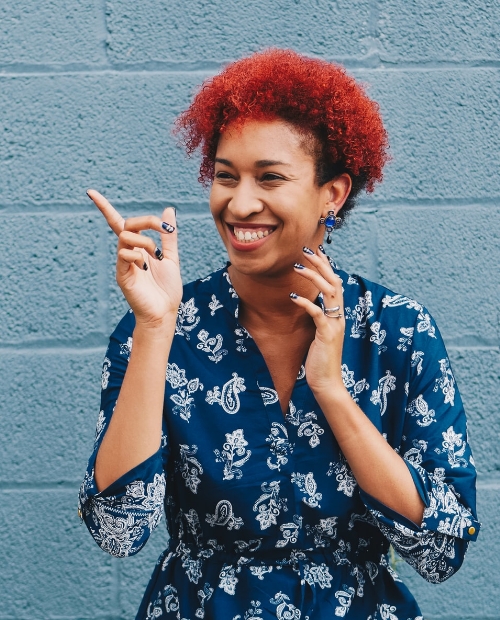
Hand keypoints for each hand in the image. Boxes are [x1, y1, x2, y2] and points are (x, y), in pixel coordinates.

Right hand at [87, 189, 181, 328]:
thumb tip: (168, 210)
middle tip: (164, 229)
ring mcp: (123, 264)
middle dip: (147, 221)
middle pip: (126, 224)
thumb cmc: (167, 289)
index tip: (90, 192)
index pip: (118, 223)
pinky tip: (146, 267)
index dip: (104, 207)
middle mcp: (127, 253)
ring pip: (125, 237)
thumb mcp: (171, 257)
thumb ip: (168, 235)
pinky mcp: (122, 275)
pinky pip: (124, 255)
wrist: (165, 313)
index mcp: (138, 248)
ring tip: (156, 256)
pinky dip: (137, 255)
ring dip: (145, 241)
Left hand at [290, 247, 346, 396]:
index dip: (326, 266)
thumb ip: (318, 317)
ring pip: (329, 292)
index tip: (315, 251)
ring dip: (313, 277)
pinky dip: (307, 303)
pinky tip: (294, 297)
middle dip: (320, 264)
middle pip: (334, 282)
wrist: (327, 382)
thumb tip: (310, 303)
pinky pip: (318, 314)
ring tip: (297, 266)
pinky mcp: (327, 335)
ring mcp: (335, 325)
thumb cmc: (320, 359)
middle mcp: (339, 316)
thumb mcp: (319, 333)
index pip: (335, 283)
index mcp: (338, 315)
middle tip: (306, 249)